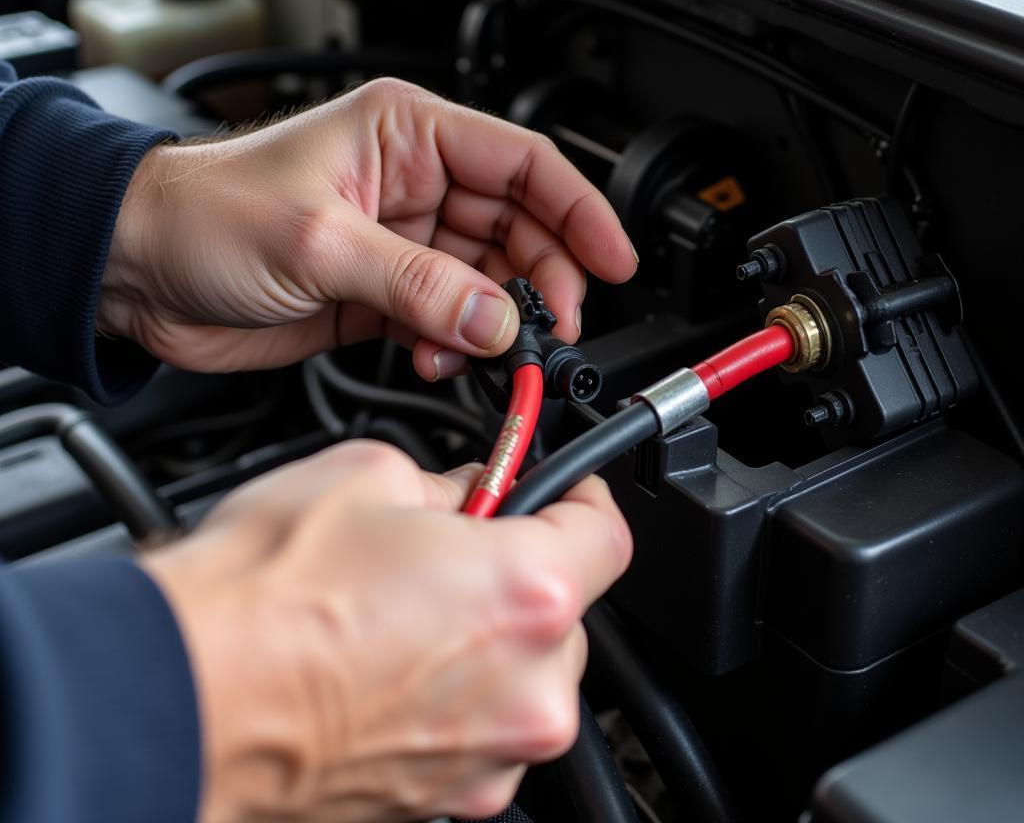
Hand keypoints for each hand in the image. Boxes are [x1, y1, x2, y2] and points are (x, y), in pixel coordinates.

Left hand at [101, 78, 636, 378]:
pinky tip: (437, 356)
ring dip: (494, 321)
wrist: (136, 270)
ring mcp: (401, 242)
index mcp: (408, 134)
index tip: (614, 260)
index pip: (524, 164)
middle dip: (541, 280)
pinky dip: (455, 344)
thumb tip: (497, 319)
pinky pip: (449, 319)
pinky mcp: (382, 293)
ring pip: (487, 281)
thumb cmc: (203, 214)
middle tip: (548, 328)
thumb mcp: (321, 241)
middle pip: (518, 229)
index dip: (579, 210)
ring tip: (481, 348)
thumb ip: (419, 283)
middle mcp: (413, 183)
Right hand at [143, 441, 631, 822]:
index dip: (583, 497)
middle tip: (456, 545)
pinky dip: (455, 692)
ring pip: (524, 672)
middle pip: (566, 609)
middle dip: (521, 568)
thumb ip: (450, 483)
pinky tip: (386, 662)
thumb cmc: (261, 598)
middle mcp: (526, 690)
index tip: (561, 489)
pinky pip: (479, 725)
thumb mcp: (369, 475)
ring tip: (402, 609)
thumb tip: (470, 494)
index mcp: (525, 594)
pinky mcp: (447, 801)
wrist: (179, 700)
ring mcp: (489, 759)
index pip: (607, 532)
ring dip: (486, 635)